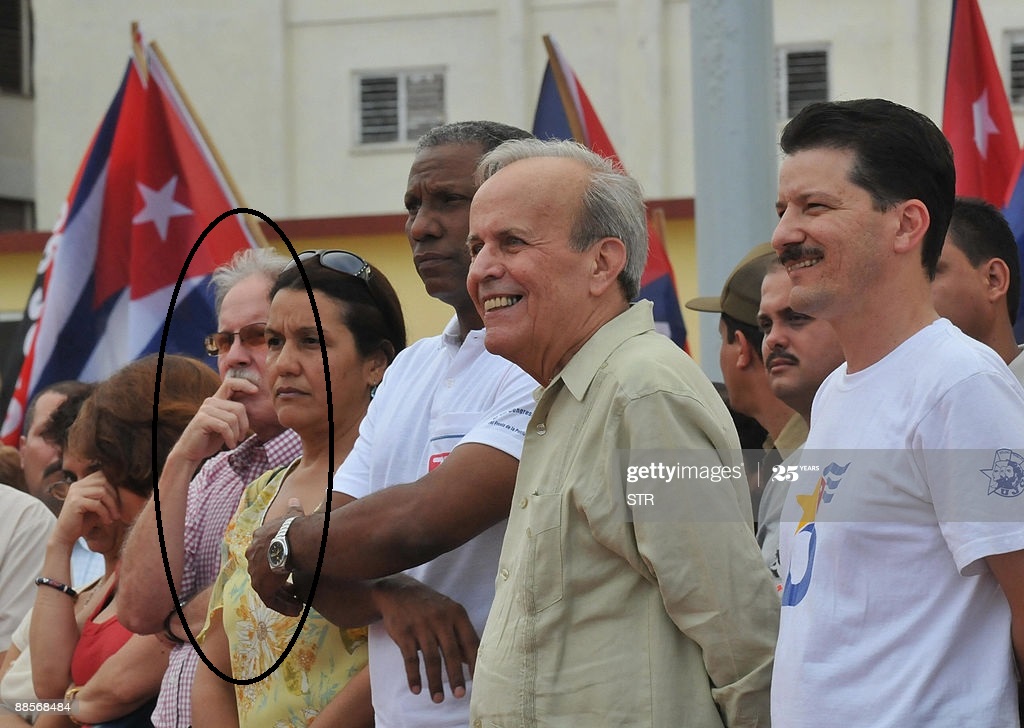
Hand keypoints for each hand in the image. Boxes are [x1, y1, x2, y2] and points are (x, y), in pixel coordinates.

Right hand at [53, 471, 119, 546]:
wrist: (66, 536)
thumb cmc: (84, 521)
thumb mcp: (97, 505)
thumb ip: (106, 495)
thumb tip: (125, 487)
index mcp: (81, 483)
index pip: (102, 475)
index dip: (114, 486)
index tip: (119, 501)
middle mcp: (77, 485)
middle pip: (104, 482)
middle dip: (115, 497)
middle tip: (118, 512)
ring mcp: (75, 493)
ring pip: (102, 492)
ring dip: (112, 506)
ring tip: (114, 517)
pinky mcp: (75, 502)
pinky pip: (97, 504)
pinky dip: (105, 513)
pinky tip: (107, 522)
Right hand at [170, 377, 254, 461]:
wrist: (191, 452)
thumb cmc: (210, 439)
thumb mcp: (226, 424)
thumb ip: (234, 414)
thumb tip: (254, 406)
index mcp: (216, 400)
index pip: (230, 383)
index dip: (244, 384)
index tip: (256, 390)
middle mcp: (210, 401)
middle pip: (239, 408)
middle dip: (244, 425)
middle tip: (241, 437)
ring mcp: (205, 410)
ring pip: (233, 418)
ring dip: (237, 434)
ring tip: (234, 442)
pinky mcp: (202, 419)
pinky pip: (225, 426)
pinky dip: (231, 438)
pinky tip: (230, 445)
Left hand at [246, 499, 305, 615]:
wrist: (292, 540)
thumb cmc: (294, 528)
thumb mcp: (292, 516)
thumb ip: (292, 509)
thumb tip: (294, 499)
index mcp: (258, 540)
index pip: (264, 555)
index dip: (276, 563)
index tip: (288, 570)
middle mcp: (252, 557)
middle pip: (265, 574)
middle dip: (279, 585)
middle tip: (294, 591)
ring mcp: (255, 573)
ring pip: (269, 591)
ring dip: (284, 599)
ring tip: (297, 605)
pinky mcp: (262, 587)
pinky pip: (272, 601)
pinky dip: (284, 607)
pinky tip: (297, 609)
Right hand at [371, 575, 478, 702]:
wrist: (397, 592)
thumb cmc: (429, 607)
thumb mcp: (448, 613)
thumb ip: (459, 635)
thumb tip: (471, 661)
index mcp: (457, 613)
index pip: (470, 641)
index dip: (475, 662)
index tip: (479, 682)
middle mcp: (440, 618)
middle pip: (451, 652)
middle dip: (456, 676)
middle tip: (460, 695)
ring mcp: (421, 625)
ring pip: (431, 658)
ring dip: (435, 682)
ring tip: (438, 699)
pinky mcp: (404, 632)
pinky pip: (410, 659)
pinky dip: (413, 676)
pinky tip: (416, 690)